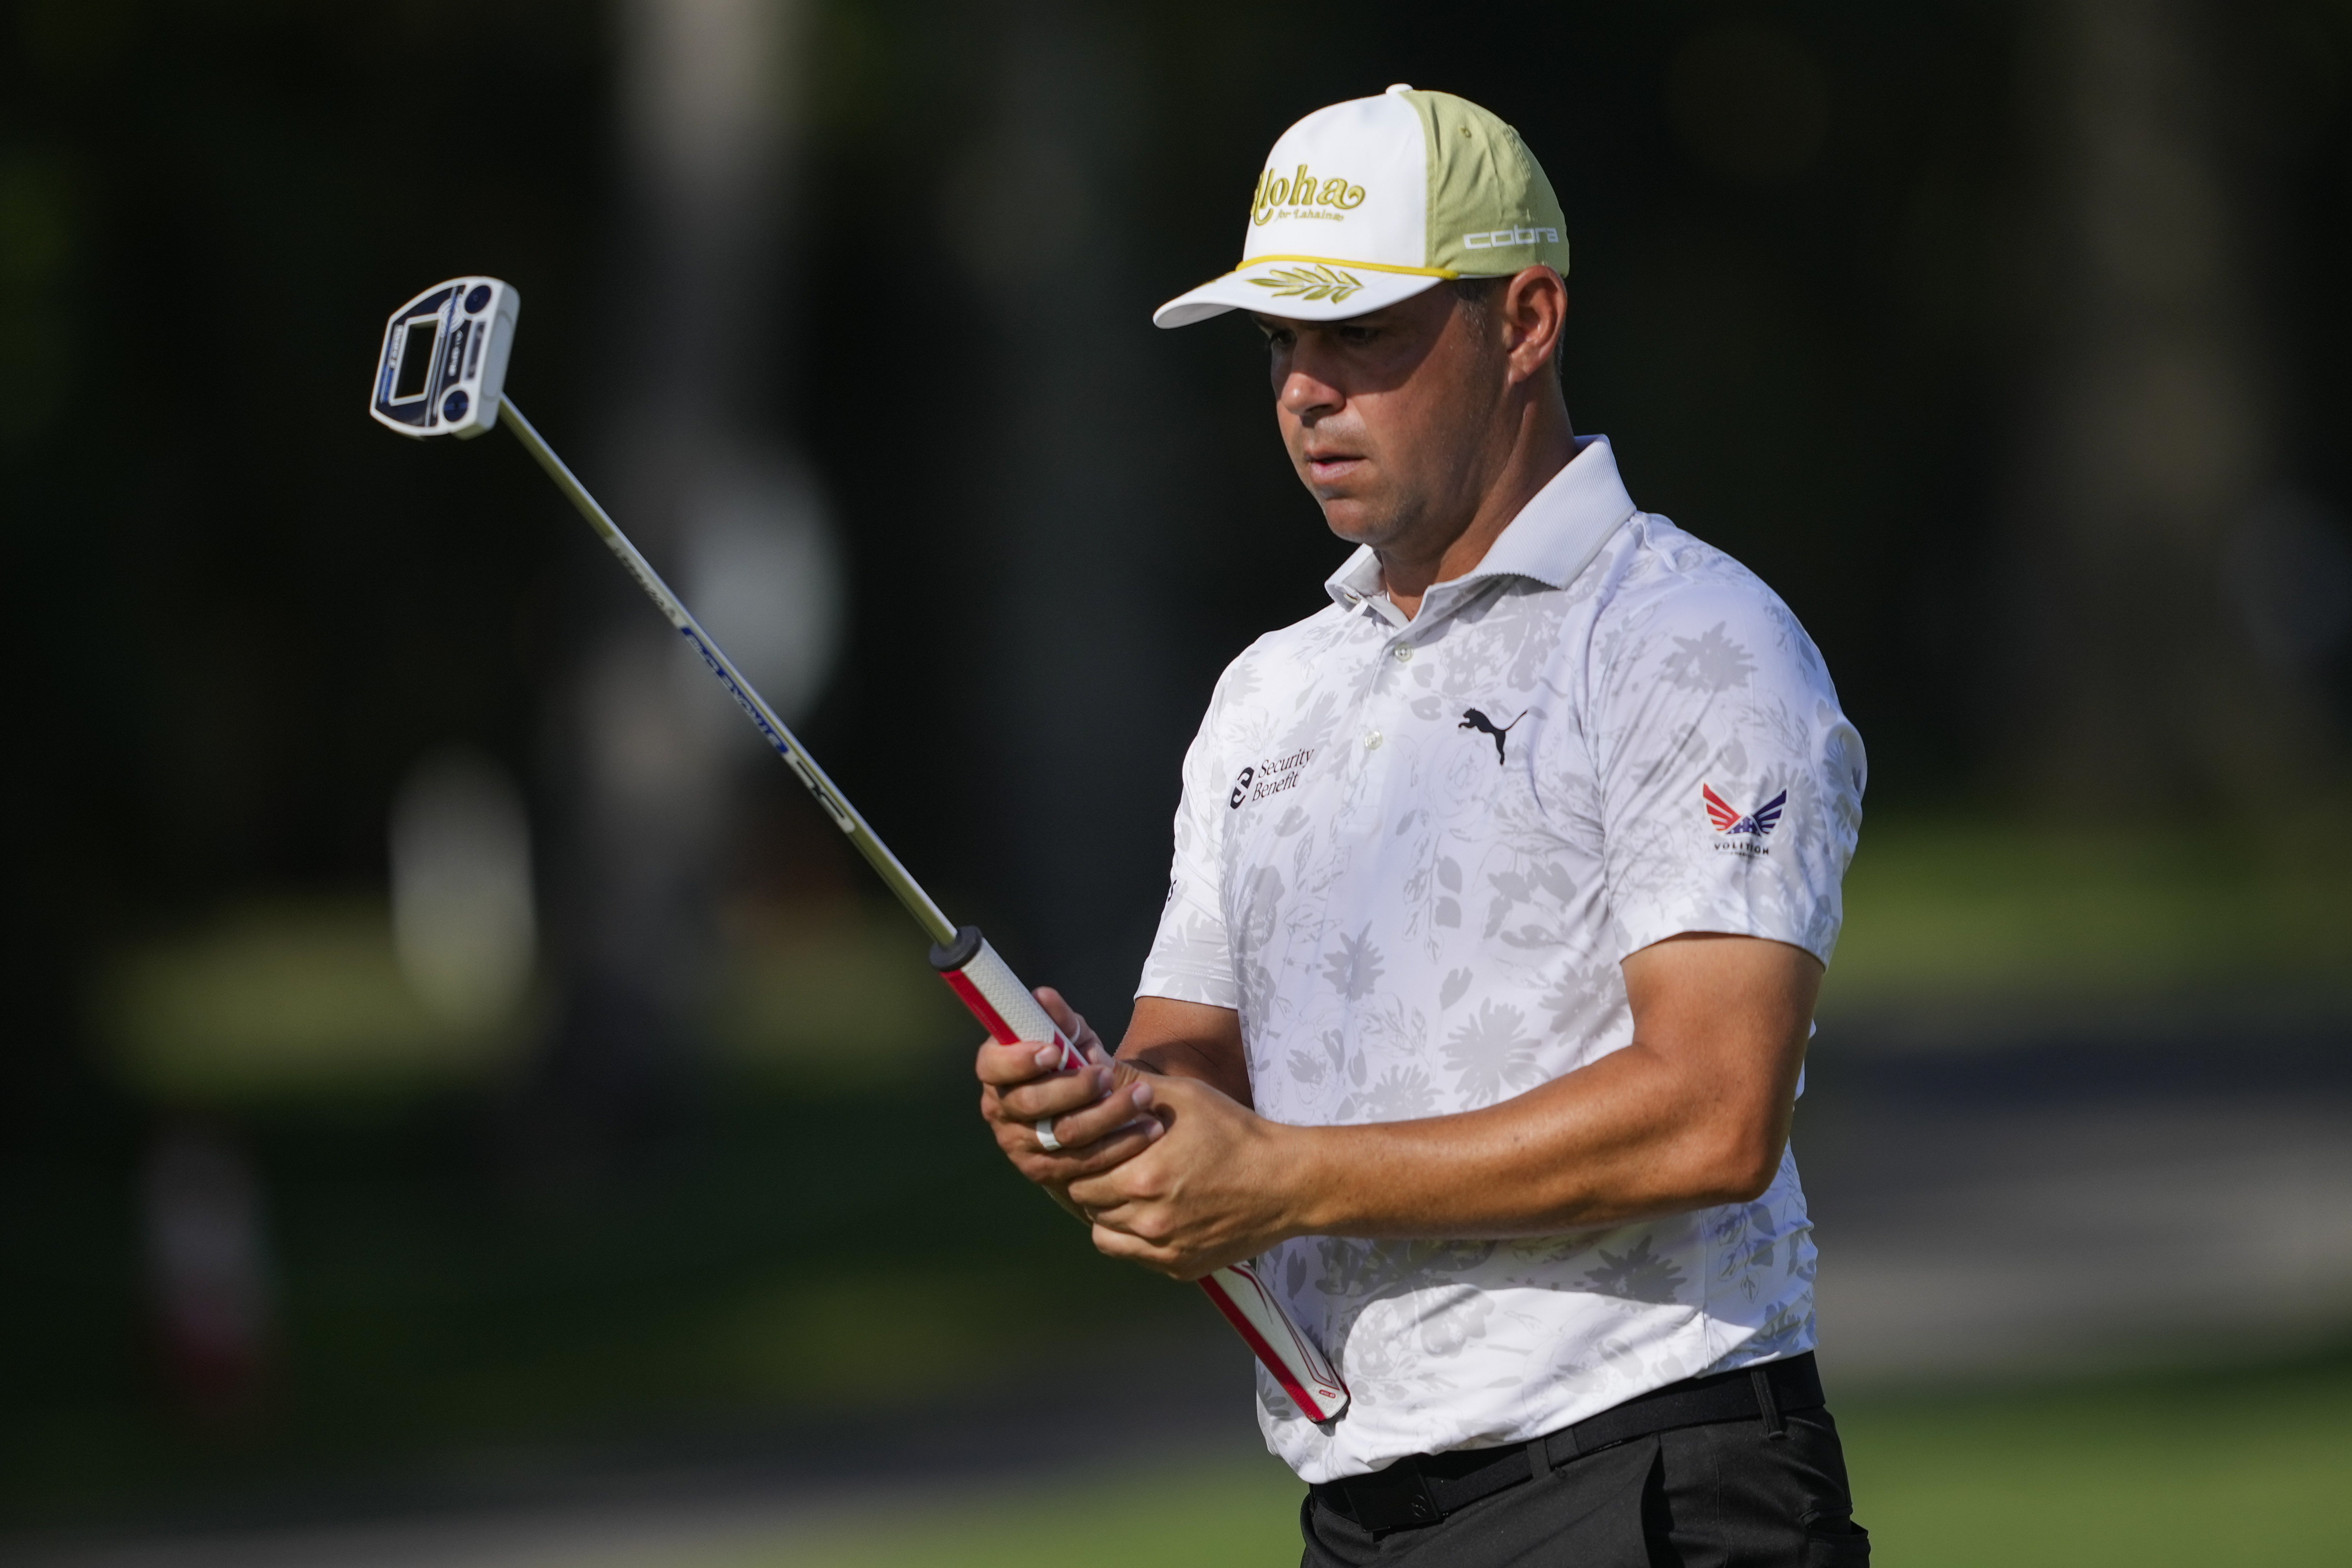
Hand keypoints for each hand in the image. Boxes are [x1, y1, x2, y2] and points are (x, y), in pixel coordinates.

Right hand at [975, 988, 1163, 1201]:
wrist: (1093, 1112)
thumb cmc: (1075, 1066)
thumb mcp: (1071, 1040)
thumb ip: (1059, 1021)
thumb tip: (1043, 997)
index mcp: (997, 1072)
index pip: (992, 1066)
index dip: (1019, 1060)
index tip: (1054, 1051)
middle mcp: (1001, 1112)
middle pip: (1031, 1104)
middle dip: (1073, 1088)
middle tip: (1107, 1074)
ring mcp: (1022, 1147)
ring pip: (1062, 1135)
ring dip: (1107, 1115)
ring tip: (1144, 1096)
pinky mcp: (1049, 1175)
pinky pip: (1085, 1164)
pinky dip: (1120, 1145)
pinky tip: (1149, 1129)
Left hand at [1065, 1074, 1309, 1279]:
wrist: (1287, 1182)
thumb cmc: (1236, 1133)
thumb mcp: (1183, 1095)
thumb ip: (1126, 1083)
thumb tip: (1084, 1067)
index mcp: (1143, 1176)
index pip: (1077, 1171)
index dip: (1081, 1154)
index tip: (1093, 1143)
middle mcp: (1148, 1220)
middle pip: (1086, 1203)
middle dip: (1093, 1179)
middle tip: (1112, 1162)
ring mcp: (1164, 1249)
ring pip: (1104, 1233)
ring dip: (1109, 1210)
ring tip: (1133, 1187)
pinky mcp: (1179, 1267)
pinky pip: (1133, 1256)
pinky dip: (1133, 1237)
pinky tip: (1154, 1212)